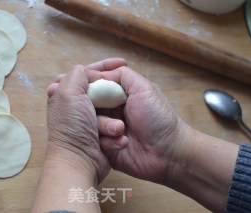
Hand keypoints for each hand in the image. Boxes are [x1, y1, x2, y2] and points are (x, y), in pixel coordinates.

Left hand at [46, 58, 127, 182]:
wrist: (79, 160)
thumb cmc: (72, 126)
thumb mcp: (69, 92)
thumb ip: (77, 74)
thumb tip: (87, 70)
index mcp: (66, 94)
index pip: (87, 73)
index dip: (103, 67)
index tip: (121, 63)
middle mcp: (77, 106)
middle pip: (102, 92)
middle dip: (113, 98)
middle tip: (125, 97)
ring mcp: (90, 122)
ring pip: (111, 111)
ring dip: (113, 122)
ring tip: (116, 130)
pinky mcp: (100, 135)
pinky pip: (114, 127)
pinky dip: (115, 133)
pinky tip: (116, 139)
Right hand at [97, 66, 186, 183]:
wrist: (169, 152)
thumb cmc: (159, 118)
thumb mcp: (144, 89)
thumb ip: (123, 75)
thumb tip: (100, 72)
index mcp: (118, 95)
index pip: (96, 86)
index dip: (89, 85)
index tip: (82, 86)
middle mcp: (111, 111)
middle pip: (88, 105)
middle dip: (94, 108)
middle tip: (106, 111)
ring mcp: (108, 129)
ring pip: (90, 123)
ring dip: (105, 125)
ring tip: (121, 129)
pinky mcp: (106, 147)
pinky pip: (95, 142)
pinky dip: (108, 141)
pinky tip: (123, 142)